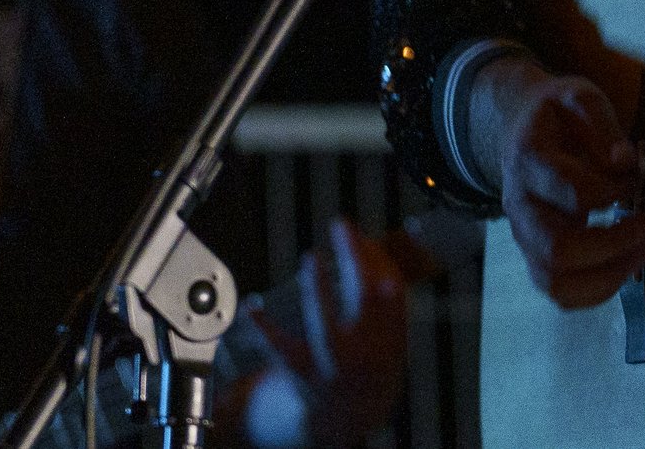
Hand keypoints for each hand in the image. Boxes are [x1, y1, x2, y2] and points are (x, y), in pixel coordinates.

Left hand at [241, 218, 408, 448]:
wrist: (352, 419)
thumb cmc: (371, 365)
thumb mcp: (390, 336)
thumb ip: (384, 300)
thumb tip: (366, 244)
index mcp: (393, 341)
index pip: (391, 291)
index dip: (379, 260)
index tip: (366, 236)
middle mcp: (367, 354)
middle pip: (363, 297)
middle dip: (355, 257)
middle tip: (341, 226)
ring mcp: (335, 367)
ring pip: (325, 325)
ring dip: (317, 288)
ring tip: (311, 258)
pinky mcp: (305, 378)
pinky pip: (283, 351)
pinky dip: (265, 329)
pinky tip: (252, 308)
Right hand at [472, 58, 644, 307]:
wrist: (517, 128)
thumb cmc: (556, 115)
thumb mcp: (579, 98)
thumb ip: (603, 125)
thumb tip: (625, 161)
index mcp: (528, 160)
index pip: (573, 192)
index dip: (612, 192)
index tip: (635, 181)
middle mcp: (519, 205)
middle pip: (558, 248)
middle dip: (613, 244)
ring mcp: (523, 235)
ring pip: (553, 280)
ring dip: (606, 276)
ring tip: (641, 255)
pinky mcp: (534, 254)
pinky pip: (558, 291)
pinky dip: (595, 290)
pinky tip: (624, 269)